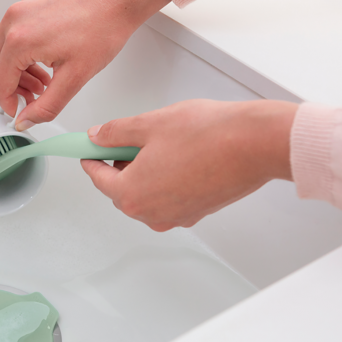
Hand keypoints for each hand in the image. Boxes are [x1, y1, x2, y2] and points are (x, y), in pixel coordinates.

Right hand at [0, 0, 169, 129]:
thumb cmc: (102, 27)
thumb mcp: (74, 77)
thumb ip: (46, 106)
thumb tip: (27, 119)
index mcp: (20, 40)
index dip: (9, 105)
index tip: (21, 112)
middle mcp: (13, 23)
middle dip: (9, 89)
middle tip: (30, 100)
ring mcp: (18, 13)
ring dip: (15, 74)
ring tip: (42, 85)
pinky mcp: (26, 9)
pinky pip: (9, 39)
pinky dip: (20, 58)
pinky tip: (43, 67)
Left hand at [81, 99, 298, 230]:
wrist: (255, 144)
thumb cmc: (208, 134)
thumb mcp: (149, 124)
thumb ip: (116, 133)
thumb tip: (98, 137)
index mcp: (131, 194)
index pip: (97, 178)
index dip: (90, 158)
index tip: (86, 149)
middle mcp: (151, 213)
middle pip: (120, 190)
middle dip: (119, 165)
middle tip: (127, 139)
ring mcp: (176, 217)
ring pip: (145, 195)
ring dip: (143, 173)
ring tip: (158, 144)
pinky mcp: (197, 213)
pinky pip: (168, 198)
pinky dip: (164, 180)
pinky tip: (177, 156)